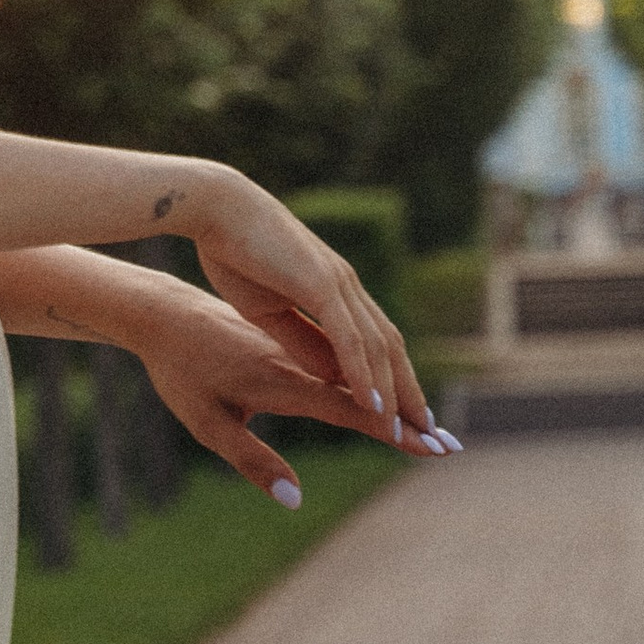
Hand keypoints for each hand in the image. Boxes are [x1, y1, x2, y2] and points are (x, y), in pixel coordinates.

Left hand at [135, 288, 456, 500]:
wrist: (163, 311)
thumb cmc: (180, 372)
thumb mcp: (206, 424)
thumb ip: (252, 461)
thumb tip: (295, 500)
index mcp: (280, 378)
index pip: (349, 407)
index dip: (391, 428)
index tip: (429, 447)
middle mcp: (300, 358)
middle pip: (367, 386)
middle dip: (409, 415)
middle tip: (449, 445)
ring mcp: (300, 344)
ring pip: (360, 367)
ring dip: (398, 393)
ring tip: (430, 424)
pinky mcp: (295, 337)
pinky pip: (345, 356)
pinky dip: (373, 376)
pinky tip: (387, 394)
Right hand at [177, 168, 432, 431]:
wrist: (213, 207)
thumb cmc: (233, 253)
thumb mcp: (268, 310)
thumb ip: (301, 340)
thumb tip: (333, 376)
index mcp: (334, 290)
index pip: (376, 342)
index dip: (395, 379)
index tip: (408, 416)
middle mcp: (346, 286)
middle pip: (390, 347)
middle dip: (410, 392)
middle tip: (430, 435)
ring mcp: (337, 283)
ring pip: (377, 346)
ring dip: (395, 391)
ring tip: (408, 431)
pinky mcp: (320, 283)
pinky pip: (350, 338)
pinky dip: (365, 374)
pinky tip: (375, 404)